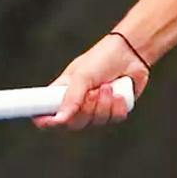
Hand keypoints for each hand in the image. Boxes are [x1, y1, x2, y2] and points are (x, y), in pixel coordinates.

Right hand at [34, 32, 148, 128]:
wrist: (130, 53)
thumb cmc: (102, 58)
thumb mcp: (82, 76)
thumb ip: (71, 98)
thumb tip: (60, 119)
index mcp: (62, 93)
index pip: (46, 114)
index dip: (47, 121)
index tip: (53, 120)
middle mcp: (77, 104)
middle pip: (74, 124)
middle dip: (86, 109)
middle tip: (93, 92)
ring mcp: (96, 109)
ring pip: (96, 122)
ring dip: (104, 104)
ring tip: (108, 86)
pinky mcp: (114, 111)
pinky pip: (113, 119)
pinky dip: (117, 106)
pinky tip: (119, 93)